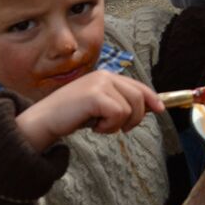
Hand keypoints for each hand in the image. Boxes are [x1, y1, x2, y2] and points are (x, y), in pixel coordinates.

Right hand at [15, 70, 160, 151]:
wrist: (44, 120)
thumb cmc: (70, 116)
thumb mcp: (98, 106)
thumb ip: (118, 102)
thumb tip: (147, 108)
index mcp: (107, 76)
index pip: (138, 85)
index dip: (152, 98)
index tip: (160, 109)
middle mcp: (105, 76)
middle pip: (139, 97)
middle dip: (135, 118)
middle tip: (119, 128)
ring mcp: (100, 84)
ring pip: (130, 108)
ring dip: (117, 124)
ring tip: (99, 125)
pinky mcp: (96, 95)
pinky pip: (118, 114)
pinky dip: (108, 126)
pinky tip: (94, 126)